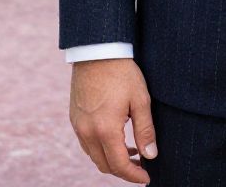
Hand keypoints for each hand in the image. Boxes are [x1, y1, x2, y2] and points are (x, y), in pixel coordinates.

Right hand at [69, 58, 156, 182]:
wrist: (97, 51)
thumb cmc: (122, 73)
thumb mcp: (140, 99)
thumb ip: (145, 130)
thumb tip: (151, 155)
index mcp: (105, 130)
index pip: (120, 165)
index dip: (134, 175)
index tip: (146, 178)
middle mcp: (87, 132)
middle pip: (105, 165)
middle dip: (124, 170)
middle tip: (141, 166)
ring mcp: (78, 126)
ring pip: (94, 156)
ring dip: (112, 160)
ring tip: (132, 151)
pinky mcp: (74, 118)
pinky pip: (86, 143)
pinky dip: (101, 148)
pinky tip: (115, 137)